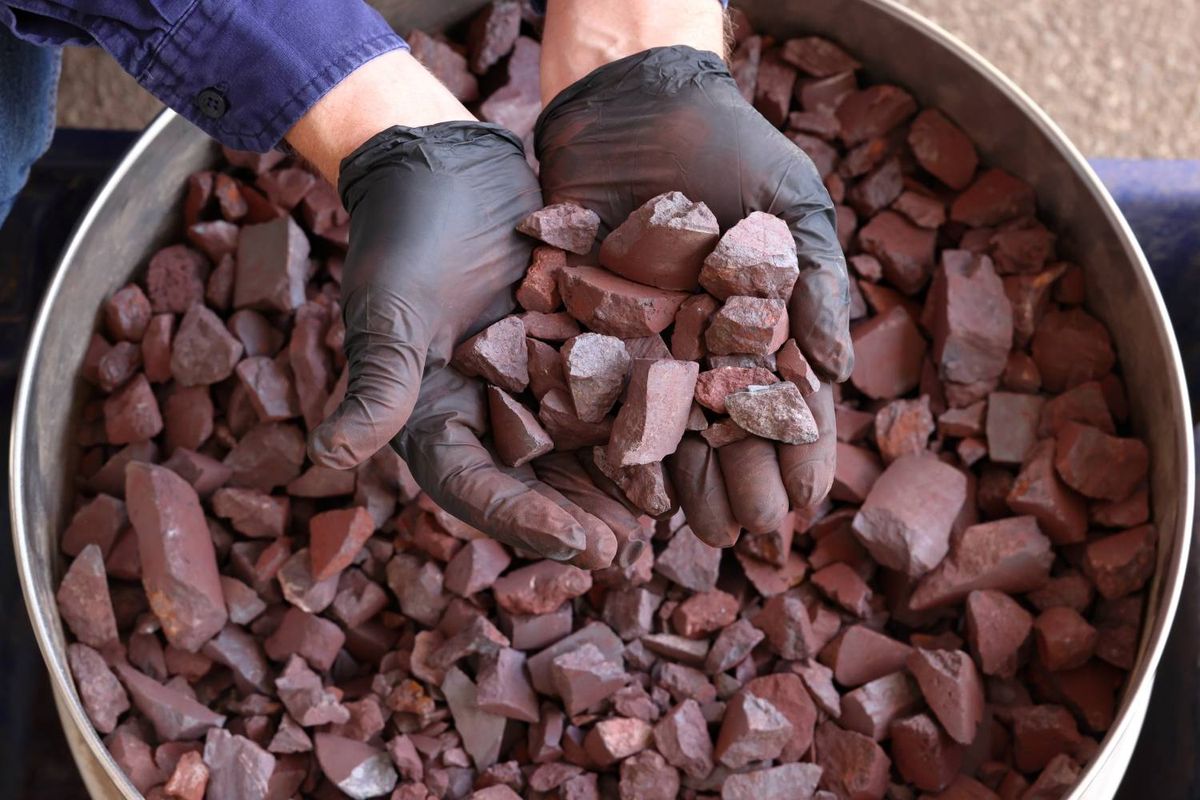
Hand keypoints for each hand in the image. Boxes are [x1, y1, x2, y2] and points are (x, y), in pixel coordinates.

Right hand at [288, 55, 615, 565]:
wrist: (448, 163)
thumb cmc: (404, 230)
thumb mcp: (391, 306)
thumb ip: (379, 382)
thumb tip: (326, 457)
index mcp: (432, 415)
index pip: (474, 485)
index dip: (523, 519)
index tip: (578, 544)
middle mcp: (487, 411)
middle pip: (534, 482)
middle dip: (578, 518)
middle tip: (628, 551)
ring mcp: (535, 380)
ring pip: (578, 446)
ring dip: (615, 482)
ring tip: (662, 515)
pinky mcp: (576, 343)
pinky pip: (612, 390)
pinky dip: (642, 416)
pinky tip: (682, 437)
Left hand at [536, 21, 851, 544]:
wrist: (636, 103)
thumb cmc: (732, 147)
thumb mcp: (790, 203)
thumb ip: (814, 282)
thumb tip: (838, 370)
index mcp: (758, 325)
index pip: (787, 401)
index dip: (801, 452)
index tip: (808, 500)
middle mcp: (704, 345)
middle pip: (729, 427)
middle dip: (745, 480)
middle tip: (750, 532)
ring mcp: (647, 342)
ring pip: (670, 425)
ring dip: (687, 477)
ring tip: (700, 527)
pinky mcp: (587, 329)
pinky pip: (603, 391)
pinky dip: (616, 433)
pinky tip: (630, 477)